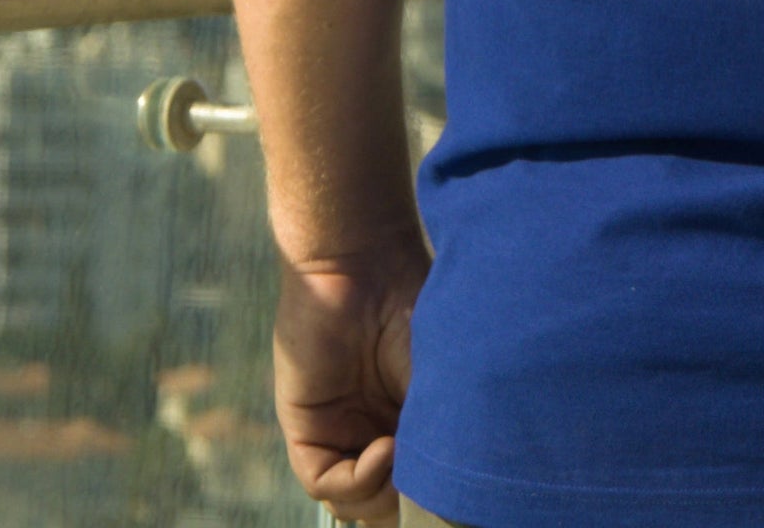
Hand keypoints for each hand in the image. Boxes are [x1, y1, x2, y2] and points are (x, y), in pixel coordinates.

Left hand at [271, 233, 429, 519]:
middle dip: (409, 500)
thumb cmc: (417, 305)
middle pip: (386, 502)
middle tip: (431, 480)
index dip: (433, 493)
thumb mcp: (441, 378)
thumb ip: (441, 434)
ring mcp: (340, 432)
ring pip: (355, 502)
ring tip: (406, 454)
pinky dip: (356, 481)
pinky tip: (384, 448)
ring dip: (383, 494)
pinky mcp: (306, 428)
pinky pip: (323, 482)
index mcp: (411, 420)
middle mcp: (375, 431)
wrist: (367, 261)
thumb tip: (449, 493)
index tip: (457, 484)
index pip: (417, 483)